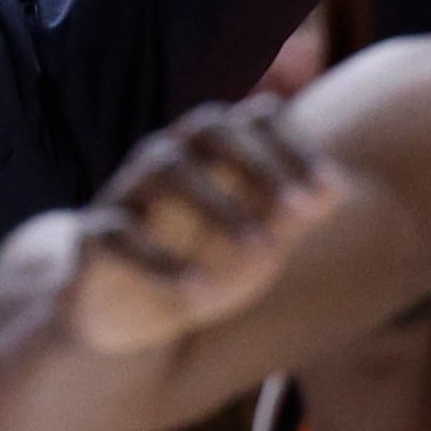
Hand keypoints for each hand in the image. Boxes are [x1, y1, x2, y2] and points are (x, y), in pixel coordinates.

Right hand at [62, 96, 346, 357]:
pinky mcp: (94, 235)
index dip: (295, 147)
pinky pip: (117, 232)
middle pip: (209, 127)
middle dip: (260, 166)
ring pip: (165, 171)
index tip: (331, 194)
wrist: (129, 312)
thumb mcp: (260, 244)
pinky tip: (195, 291)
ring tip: (262, 251)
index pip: (255, 118)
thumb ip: (292, 216)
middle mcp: (170, 156)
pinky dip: (156, 259)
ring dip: (219, 208)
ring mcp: (128, 190)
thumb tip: (335, 192)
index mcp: (215, 150)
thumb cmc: (206, 262)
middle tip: (303, 215)